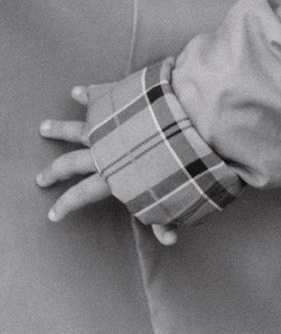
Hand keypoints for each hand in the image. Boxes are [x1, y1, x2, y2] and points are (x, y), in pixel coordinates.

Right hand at [37, 87, 176, 245]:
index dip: (67, 205)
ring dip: (60, 129)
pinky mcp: (123, 105)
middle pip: (71, 163)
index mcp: (114, 176)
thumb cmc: (180, 163)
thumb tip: (170, 242)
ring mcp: (111, 126)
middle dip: (55, 171)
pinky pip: (101, 97)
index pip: (83, 195)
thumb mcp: (172, 196)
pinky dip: (89, 93)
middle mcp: (106, 152)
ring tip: (43, 127)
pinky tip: (78, 91)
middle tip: (40, 178)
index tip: (52, 214)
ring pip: (78, 128)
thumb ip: (167, 217)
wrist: (188, 123)